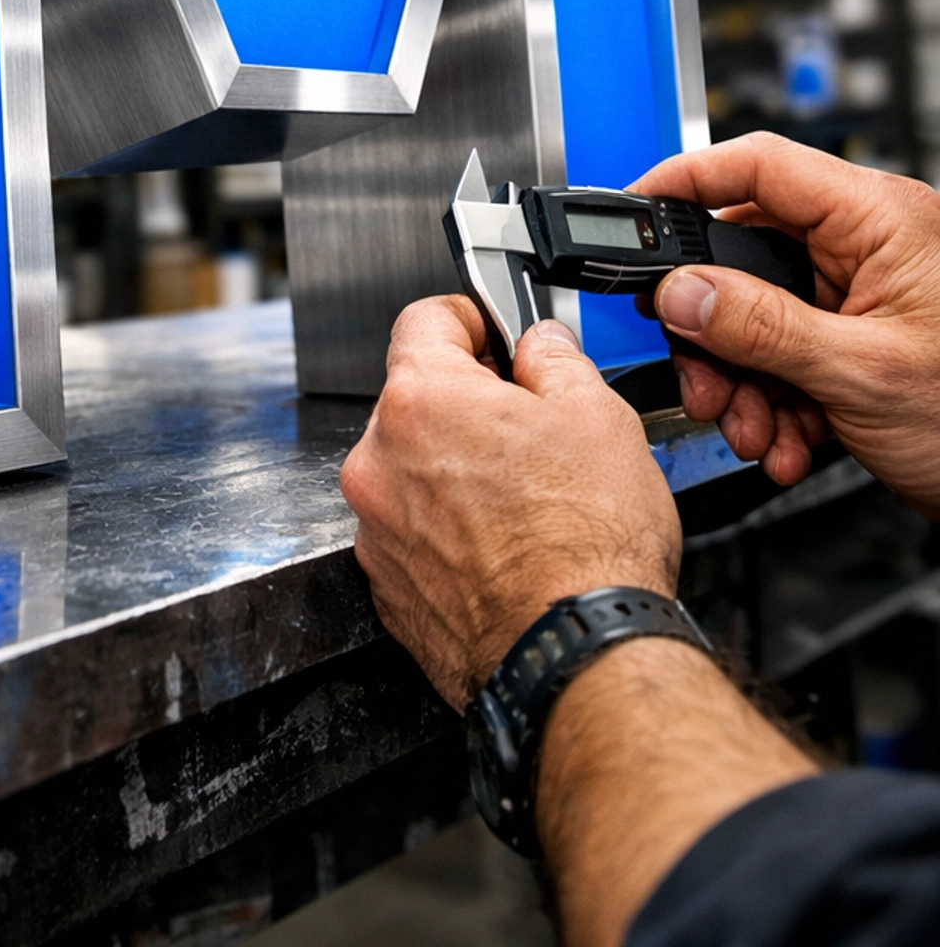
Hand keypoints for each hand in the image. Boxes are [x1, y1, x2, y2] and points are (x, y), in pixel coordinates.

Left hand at [339, 295, 679, 709]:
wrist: (575, 656)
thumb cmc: (586, 547)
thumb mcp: (597, 416)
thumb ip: (555, 359)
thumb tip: (540, 345)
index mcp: (421, 401)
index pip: (423, 320)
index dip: (470, 319)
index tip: (495, 334)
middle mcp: (380, 462)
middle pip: (416, 400)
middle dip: (469, 404)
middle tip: (530, 428)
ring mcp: (378, 529)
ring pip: (412, 470)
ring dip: (455, 472)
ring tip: (525, 499)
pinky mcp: (388, 587)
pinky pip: (412, 532)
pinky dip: (448, 531)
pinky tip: (504, 545)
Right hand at [633, 134, 939, 514]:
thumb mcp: (861, 372)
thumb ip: (760, 327)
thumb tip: (680, 292)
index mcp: (878, 219)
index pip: (760, 165)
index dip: (688, 180)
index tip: (634, 210)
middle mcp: (869, 246)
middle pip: (746, 254)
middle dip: (715, 329)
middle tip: (700, 377)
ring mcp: (864, 297)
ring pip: (759, 315)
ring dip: (742, 382)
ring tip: (753, 431)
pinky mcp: (860, 344)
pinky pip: (787, 356)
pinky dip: (776, 404)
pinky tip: (787, 443)